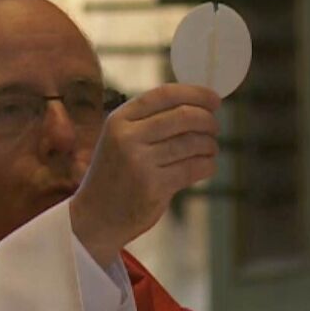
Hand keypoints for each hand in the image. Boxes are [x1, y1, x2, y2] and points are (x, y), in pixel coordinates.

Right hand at [70, 83, 220, 265]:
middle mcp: (127, 137)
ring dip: (210, 145)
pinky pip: (193, 168)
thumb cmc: (115, 174)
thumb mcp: (120, 139)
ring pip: (193, 143)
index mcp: (119, 119)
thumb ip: (149, 121)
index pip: (165, 94)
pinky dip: (208, 165)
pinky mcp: (153, 187)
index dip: (196, 94)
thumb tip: (198, 105)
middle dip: (208, 121)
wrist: (94, 216)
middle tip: (214, 128)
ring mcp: (139, 162)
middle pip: (184, 116)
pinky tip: (207, 166)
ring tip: (210, 150)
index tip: (215, 99)